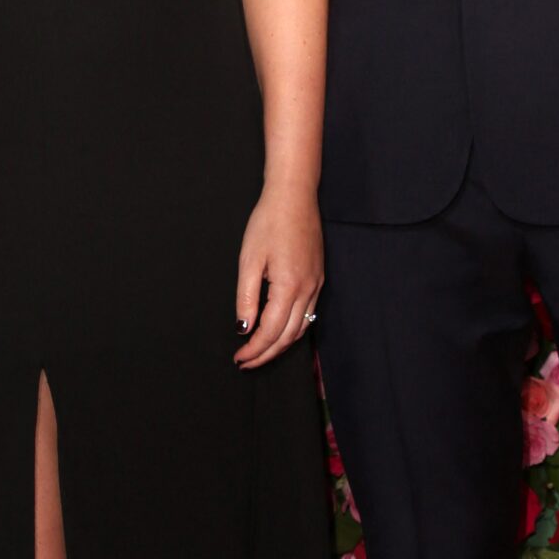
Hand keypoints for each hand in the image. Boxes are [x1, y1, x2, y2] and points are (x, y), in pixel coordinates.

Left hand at [234, 181, 322, 367]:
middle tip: (246, 362)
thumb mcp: (249, 260)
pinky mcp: (318, 278)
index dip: (254, 349)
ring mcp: (316, 284)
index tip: (239, 358)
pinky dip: (292, 329)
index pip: (270, 332)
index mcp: (289, 286)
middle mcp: (308, 290)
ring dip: (280, 345)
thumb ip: (246, 298)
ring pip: (300, 328)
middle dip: (266, 354)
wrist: (294, 196)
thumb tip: (244, 328)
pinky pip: (307, 314)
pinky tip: (279, 331)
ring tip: (259, 352)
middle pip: (288, 336)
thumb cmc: (269, 222)